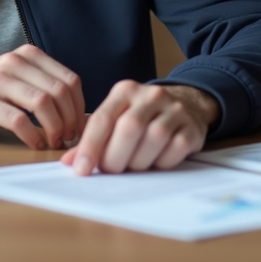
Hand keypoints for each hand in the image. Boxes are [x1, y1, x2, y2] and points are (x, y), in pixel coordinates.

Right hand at [0, 44, 85, 149]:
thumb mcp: (15, 76)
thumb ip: (41, 84)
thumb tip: (77, 112)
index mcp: (28, 55)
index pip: (69, 80)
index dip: (79, 107)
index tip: (79, 126)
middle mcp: (14, 63)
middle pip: (59, 92)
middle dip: (70, 119)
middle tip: (69, 138)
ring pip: (42, 103)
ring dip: (55, 128)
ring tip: (54, 141)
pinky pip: (19, 120)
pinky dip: (33, 136)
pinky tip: (35, 144)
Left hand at [60, 81, 218, 174]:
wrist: (186, 104)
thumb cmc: (142, 116)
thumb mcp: (117, 118)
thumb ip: (93, 139)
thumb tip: (69, 163)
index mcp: (125, 91)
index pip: (103, 118)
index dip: (90, 146)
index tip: (81, 170)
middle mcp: (150, 95)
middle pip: (129, 129)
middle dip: (115, 157)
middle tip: (112, 170)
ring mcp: (174, 109)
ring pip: (153, 139)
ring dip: (139, 161)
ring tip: (135, 164)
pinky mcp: (192, 126)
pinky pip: (175, 149)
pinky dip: (162, 162)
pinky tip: (157, 160)